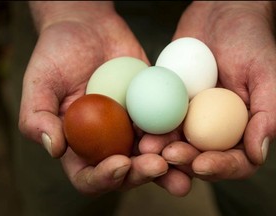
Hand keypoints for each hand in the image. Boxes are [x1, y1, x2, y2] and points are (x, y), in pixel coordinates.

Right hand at [18, 1, 166, 195]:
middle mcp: (107, 141)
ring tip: (184, 160)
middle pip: (127, 172)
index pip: (89, 175)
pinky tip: (190, 137)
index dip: (103, 178)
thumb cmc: (57, 54)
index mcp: (79, 144)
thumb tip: (54, 149)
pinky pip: (168, 125)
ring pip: (152, 155)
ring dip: (170, 164)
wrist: (86, 27)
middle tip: (158, 165)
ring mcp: (132, 127)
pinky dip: (179, 134)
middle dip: (143, 174)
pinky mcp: (153, 109)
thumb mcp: (40, 83)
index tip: (120, 163)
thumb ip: (38, 117)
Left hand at [140, 1, 275, 192]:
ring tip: (147, 147)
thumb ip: (268, 111)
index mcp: (242, 127)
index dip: (220, 167)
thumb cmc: (248, 39)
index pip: (235, 160)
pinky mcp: (169, 102)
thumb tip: (257, 154)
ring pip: (175, 141)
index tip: (200, 164)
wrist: (219, 13)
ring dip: (161, 149)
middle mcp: (215, 126)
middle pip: (200, 156)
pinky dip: (148, 126)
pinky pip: (158, 118)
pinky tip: (138, 129)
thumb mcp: (266, 70)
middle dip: (184, 161)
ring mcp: (190, 116)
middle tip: (168, 156)